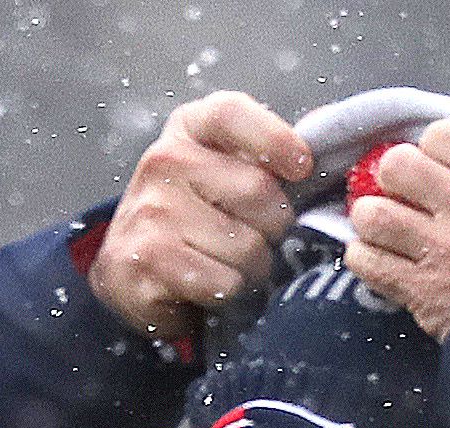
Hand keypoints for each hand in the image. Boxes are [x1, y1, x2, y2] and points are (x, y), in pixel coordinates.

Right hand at [89, 90, 312, 341]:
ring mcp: (153, 209)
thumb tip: (319, 143)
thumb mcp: (221, 171)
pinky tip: (206, 282)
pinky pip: (224, 282)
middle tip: (255, 235)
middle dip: (273, 226)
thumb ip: (262, 157)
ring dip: (252, 267)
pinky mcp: (148, 258)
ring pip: (246, 246)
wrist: (130, 270)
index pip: (232, 114)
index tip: (302, 168)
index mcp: (187, 129)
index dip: (275, 139)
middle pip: (258, 191)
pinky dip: (228, 291)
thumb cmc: (193, 218)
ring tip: (226, 262)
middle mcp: (164, 161)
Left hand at [344, 120, 449, 342]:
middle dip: (395, 179)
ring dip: (373, 221)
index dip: (434, 151)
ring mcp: (443, 250)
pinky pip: (367, 262)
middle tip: (404, 196)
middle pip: (397, 166)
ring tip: (385, 230)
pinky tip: (381, 260)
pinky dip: (367, 259)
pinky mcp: (423, 291)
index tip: (440, 171)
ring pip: (372, 215)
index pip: (440, 134)